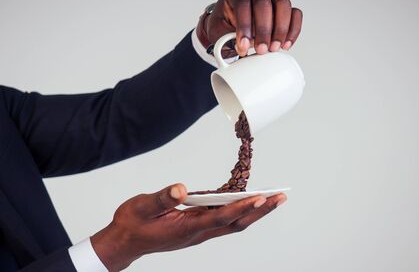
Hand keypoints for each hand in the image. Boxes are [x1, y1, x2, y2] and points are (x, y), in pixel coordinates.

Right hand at [91, 183, 286, 270]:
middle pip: (236, 223)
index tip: (259, 197)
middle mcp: (198, 232)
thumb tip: (181, 189)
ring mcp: (199, 232)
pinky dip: (239, 210)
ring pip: (233, 223)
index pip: (220, 218)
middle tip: (280, 197)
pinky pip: (224, 220)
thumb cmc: (132, 224)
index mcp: (186, 228)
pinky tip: (245, 200)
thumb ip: (162, 199)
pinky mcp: (197, 228)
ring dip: (254, 212)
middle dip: (260, 211)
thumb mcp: (141, 207)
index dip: (241, 208)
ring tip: (271, 198)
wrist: (125, 242)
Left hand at [197, 0, 302, 56]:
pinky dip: (293, 31)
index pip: (243, 3)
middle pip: (264, 3)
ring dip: (280, 29)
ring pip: (283, 4)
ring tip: (273, 48)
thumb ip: (226, 38)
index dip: (244, 26)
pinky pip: (295, 14)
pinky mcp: (284, 9)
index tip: (243, 45)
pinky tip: (285, 45)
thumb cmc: (223, 28)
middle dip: (263, 30)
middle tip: (260, 50)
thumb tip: (241, 46)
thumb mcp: (217, 33)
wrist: (230, 29)